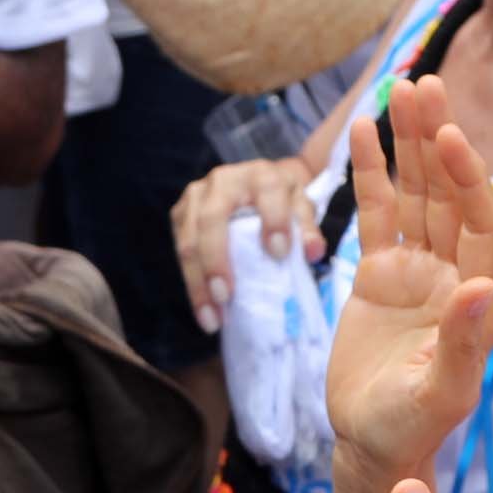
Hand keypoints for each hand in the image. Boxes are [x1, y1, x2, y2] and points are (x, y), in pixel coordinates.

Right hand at [174, 153, 325, 325]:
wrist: (258, 185)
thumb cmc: (283, 201)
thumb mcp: (301, 207)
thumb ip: (308, 229)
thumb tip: (312, 252)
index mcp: (260, 174)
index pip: (267, 192)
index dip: (273, 221)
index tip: (280, 254)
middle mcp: (223, 180)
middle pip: (212, 219)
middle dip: (216, 261)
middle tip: (226, 298)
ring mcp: (196, 196)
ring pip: (188, 240)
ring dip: (198, 282)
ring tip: (212, 317)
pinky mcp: (181, 215)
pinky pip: (180, 251)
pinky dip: (192, 284)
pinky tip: (204, 310)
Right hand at [320, 80, 492, 473]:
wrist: (373, 444)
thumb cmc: (413, 428)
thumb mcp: (440, 392)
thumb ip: (461, 341)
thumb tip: (479, 287)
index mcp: (480, 299)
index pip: (480, 223)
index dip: (466, 177)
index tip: (449, 134)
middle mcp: (455, 274)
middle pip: (448, 194)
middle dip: (436, 139)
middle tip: (424, 84)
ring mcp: (417, 270)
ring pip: (415, 194)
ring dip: (409, 144)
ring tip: (400, 87)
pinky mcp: (380, 275)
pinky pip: (377, 214)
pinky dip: (371, 173)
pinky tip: (363, 131)